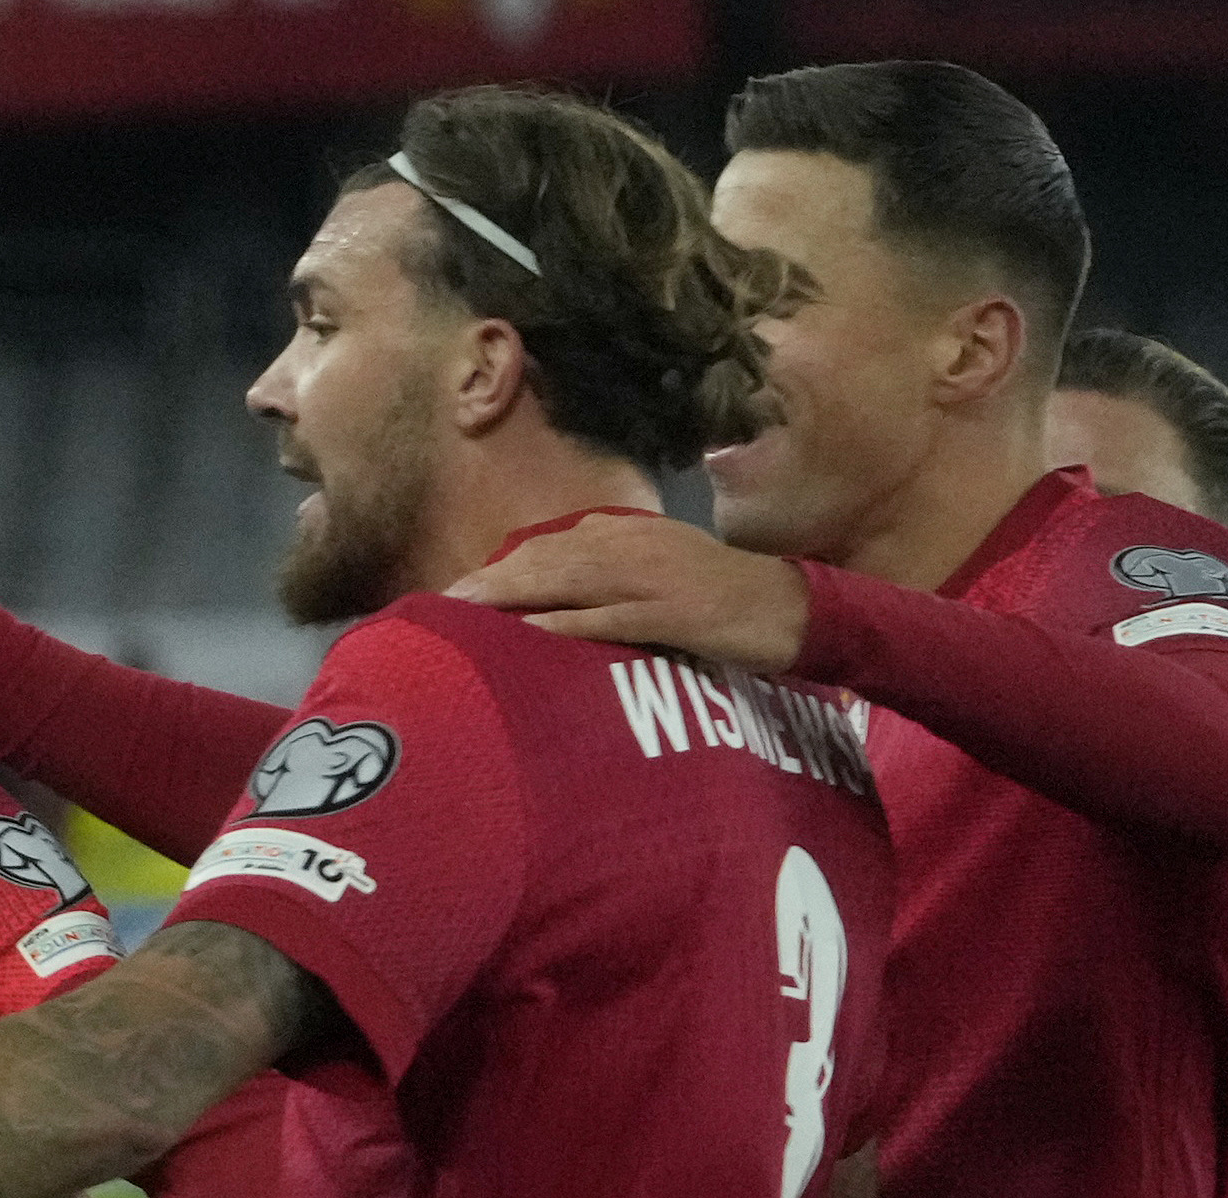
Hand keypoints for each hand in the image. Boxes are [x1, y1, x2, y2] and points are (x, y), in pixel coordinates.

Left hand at [445, 513, 810, 672]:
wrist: (787, 607)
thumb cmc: (715, 596)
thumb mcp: (654, 570)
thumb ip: (604, 574)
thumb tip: (545, 591)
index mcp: (626, 533)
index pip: (548, 546)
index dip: (499, 568)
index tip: (454, 592)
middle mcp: (632, 546)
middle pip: (547, 561)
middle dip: (491, 582)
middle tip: (441, 605)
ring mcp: (651, 578)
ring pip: (569, 583)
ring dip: (514, 597)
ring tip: (465, 615)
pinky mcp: (671, 613)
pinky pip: (609, 618)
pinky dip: (568, 625)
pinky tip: (530, 633)